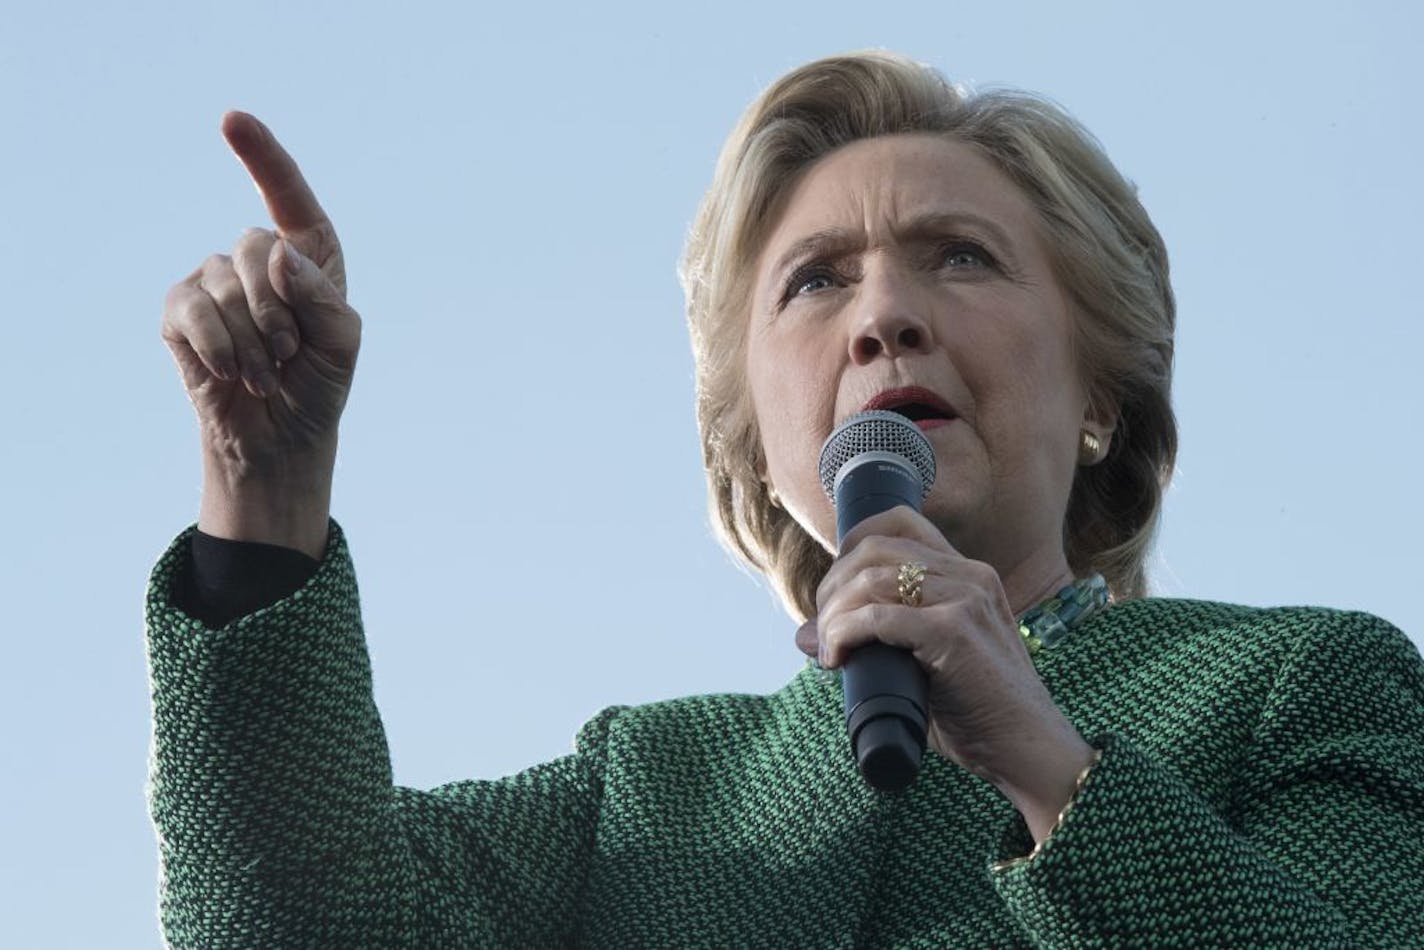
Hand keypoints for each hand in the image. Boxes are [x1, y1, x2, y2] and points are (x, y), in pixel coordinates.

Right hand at [160, 112, 360, 555]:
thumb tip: (276, 252)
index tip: (232, 118)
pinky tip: (233, 374)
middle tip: (290, 353)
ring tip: (267, 373)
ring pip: (224, 285)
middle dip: (278, 308)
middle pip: (254, 245)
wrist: (280, 437)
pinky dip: (221, 348)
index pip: (288, 196)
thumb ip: (321, 296)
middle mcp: (257, 259)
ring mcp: (213, 281)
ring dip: (253, 341)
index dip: (261, 154)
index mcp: (307, 255)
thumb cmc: (319, 385)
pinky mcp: (180, 312)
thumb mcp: (342, 343)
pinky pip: (192, 311)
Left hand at [798, 507, 1094, 840]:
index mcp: (968, 575)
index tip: (833, 592)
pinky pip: (877, 618)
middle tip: (823, 629)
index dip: (852, 545)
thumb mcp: (927, 663)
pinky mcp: (954, 632)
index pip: (900, 523)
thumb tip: (805, 635)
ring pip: (870, 579)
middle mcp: (969, 576)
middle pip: (874, 548)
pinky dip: (843, 634)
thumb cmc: (979, 715)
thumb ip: (877, 641)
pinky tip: (836, 659)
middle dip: (833, 584)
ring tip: (828, 649)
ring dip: (833, 613)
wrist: (1032, 752)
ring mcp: (965, 600)